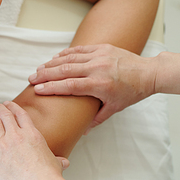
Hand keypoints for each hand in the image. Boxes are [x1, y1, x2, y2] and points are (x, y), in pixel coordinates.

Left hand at [0, 102, 68, 179]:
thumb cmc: (50, 179)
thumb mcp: (56, 164)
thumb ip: (57, 160)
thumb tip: (63, 162)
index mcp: (33, 134)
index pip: (20, 115)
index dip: (12, 108)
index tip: (7, 104)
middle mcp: (17, 135)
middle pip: (4, 115)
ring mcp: (3, 144)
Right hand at [28, 44, 156, 130]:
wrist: (149, 73)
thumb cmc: (132, 92)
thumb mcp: (114, 109)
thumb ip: (96, 119)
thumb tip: (81, 131)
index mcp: (100, 84)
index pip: (69, 85)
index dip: (51, 87)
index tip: (37, 89)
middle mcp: (98, 68)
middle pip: (65, 70)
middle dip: (45, 74)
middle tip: (31, 78)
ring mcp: (100, 56)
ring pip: (69, 58)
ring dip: (52, 63)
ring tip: (39, 69)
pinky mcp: (102, 48)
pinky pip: (79, 50)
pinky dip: (65, 54)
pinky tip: (54, 58)